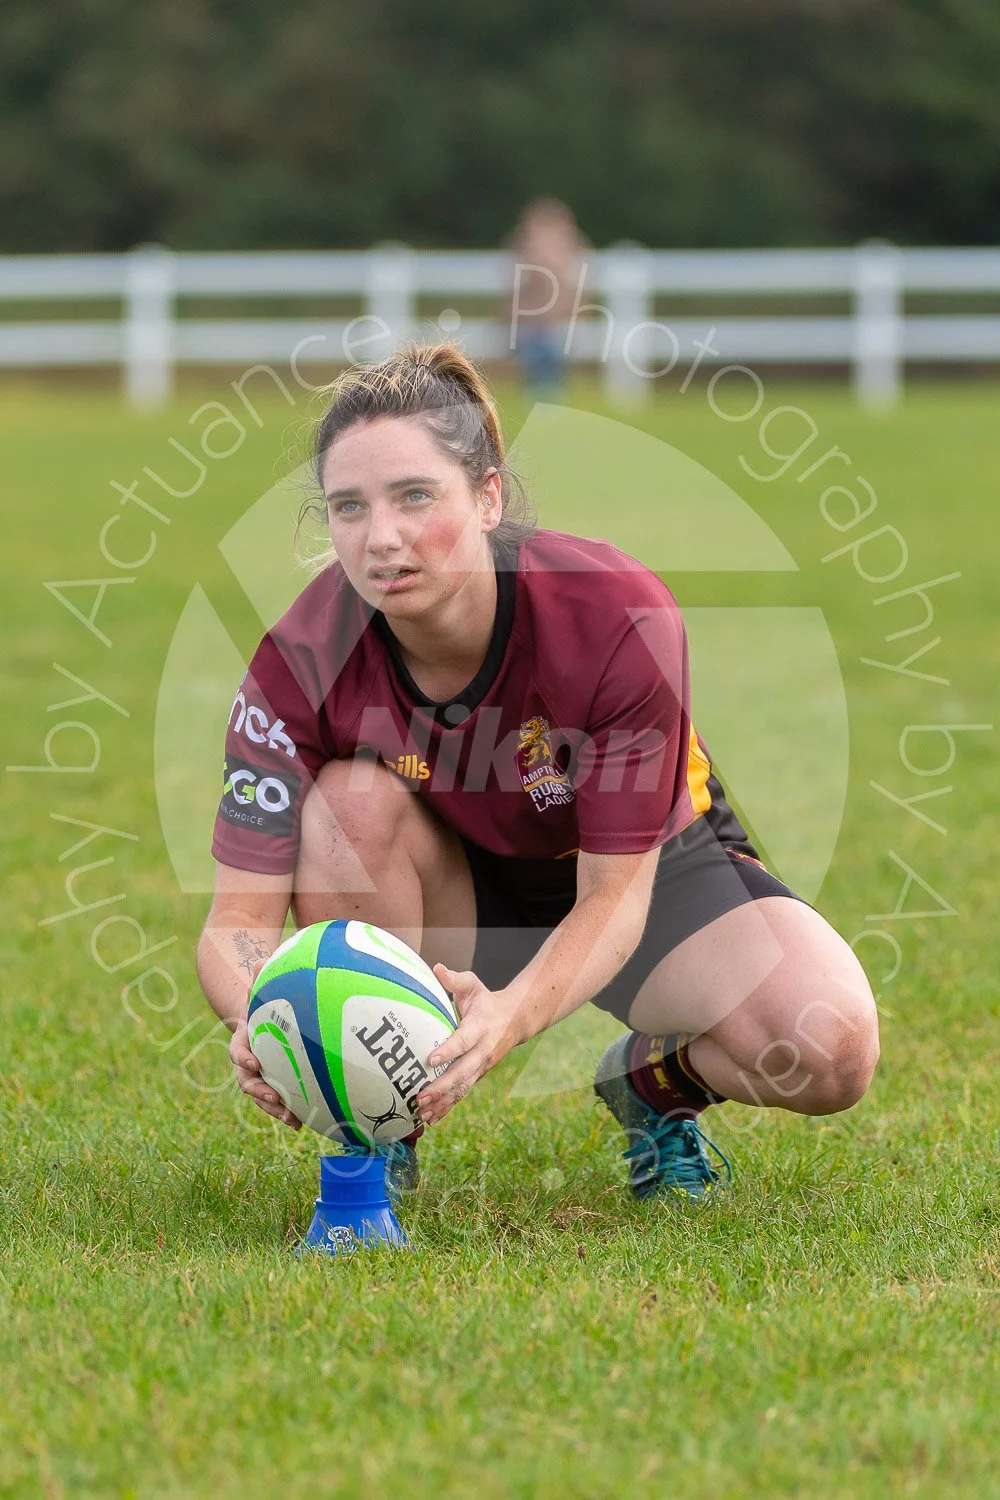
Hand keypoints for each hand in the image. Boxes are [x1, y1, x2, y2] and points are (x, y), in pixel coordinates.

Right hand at [230, 981, 302, 1129]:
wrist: (263, 1018)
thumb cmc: (265, 1001)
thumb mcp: (262, 988)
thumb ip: (261, 977)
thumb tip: (260, 959)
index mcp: (244, 1039)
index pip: (238, 1050)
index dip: (243, 1058)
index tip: (253, 1062)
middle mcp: (248, 1061)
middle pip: (247, 1082)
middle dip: (259, 1092)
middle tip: (273, 1098)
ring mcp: (261, 1075)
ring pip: (262, 1096)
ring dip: (275, 1109)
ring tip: (292, 1119)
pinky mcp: (275, 1083)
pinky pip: (280, 1101)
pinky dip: (289, 1112)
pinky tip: (304, 1123)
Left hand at [416, 965, 521, 1125]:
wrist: (514, 1020)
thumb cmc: (485, 1001)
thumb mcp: (473, 985)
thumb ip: (455, 979)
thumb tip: (436, 968)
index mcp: (480, 1028)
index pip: (463, 1041)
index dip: (448, 1051)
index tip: (430, 1060)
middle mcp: (483, 1051)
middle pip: (463, 1072)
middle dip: (442, 1087)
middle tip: (421, 1096)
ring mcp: (481, 1067)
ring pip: (463, 1088)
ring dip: (443, 1102)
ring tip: (422, 1112)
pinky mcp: (478, 1076)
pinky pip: (462, 1094)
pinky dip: (447, 1108)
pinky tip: (431, 1119)